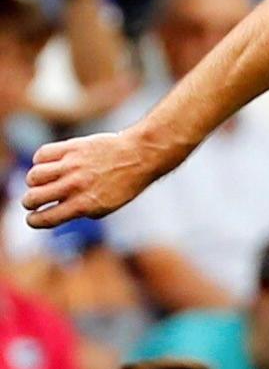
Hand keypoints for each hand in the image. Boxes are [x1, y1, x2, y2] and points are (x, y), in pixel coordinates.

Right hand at [23, 130, 174, 228]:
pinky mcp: (71, 148)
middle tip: (34, 200)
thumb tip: (55, 210)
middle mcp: (75, 187)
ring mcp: (71, 166)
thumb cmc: (124, 184)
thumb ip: (81, 210)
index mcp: (85, 206)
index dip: (34, 221)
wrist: (139, 156)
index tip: (34, 218)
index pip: (46, 218)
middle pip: (32, 198)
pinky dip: (40, 161)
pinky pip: (41, 155)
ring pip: (33, 176)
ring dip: (34, 182)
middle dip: (30, 202)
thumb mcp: (107, 206)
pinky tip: (49, 164)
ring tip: (43, 181)